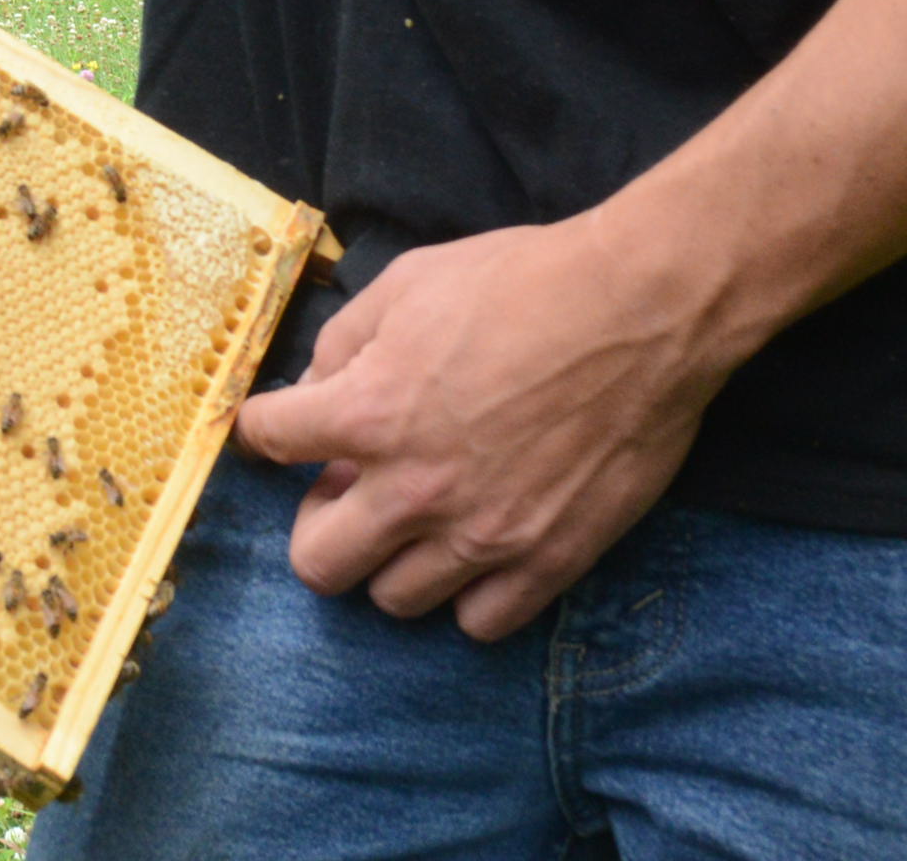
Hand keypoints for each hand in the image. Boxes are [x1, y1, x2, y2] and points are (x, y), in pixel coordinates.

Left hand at [229, 213, 743, 640]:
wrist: (641, 312)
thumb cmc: (523, 282)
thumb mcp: (408, 282)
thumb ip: (343, 342)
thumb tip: (312, 390)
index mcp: (368, 412)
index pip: (269, 441)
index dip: (264, 429)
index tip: (280, 428)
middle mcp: (414, 489)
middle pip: (319, 563)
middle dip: (319, 526)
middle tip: (347, 493)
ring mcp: (483, 536)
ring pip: (395, 600)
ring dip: (393, 561)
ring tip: (417, 520)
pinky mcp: (549, 561)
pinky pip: (480, 624)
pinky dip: (469, 596)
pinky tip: (478, 551)